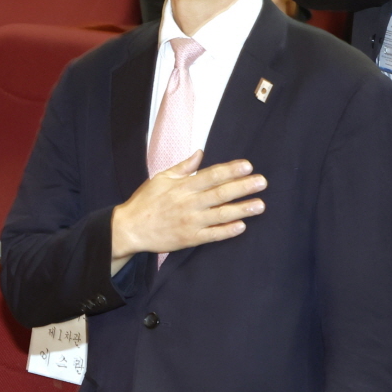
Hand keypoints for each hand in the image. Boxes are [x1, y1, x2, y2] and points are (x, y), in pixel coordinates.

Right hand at [109, 152, 265, 261]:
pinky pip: (212, 235)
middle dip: (243, 187)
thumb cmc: (145, 201)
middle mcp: (188, 203)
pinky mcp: (189, 238)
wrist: (130, 229)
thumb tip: (200, 153)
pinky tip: (241, 226)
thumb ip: (182, 167)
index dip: (230, 170)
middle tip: (262, 182)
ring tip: (260, 205)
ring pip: (220, 214)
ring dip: (242, 209)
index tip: (248, 166)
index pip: (211, 175)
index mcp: (182, 186)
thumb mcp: (160, 178)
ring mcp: (190, 222)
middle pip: (220, 193)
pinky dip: (227, 231)